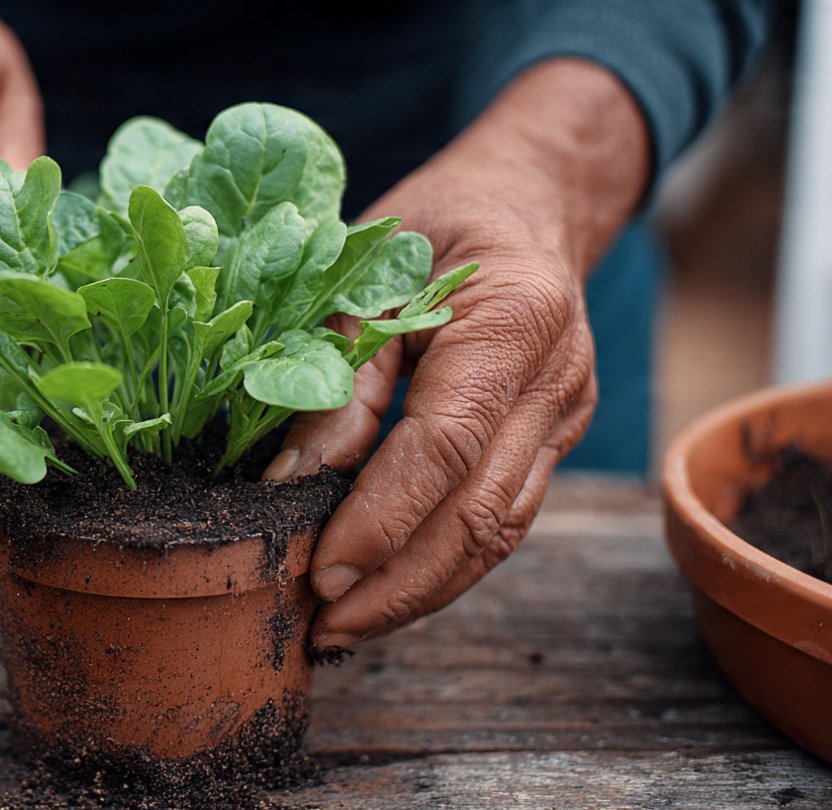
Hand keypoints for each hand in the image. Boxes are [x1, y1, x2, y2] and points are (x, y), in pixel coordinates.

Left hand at [264, 59, 650, 652]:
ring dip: (419, 591)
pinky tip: (385, 593)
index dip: (383, 517)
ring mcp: (564, 418)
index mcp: (517, 316)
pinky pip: (500, 520)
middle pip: (483, 511)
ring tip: (344, 629)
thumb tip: (292, 480)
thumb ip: (338, 371)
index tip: (322, 572)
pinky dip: (441, 565)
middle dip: (398, 583)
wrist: (525, 204)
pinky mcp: (550, 443)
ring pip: (498, 533)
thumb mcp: (369, 270)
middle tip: (322, 626)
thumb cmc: (435, 223)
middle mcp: (556, 378)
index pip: (447, 443)